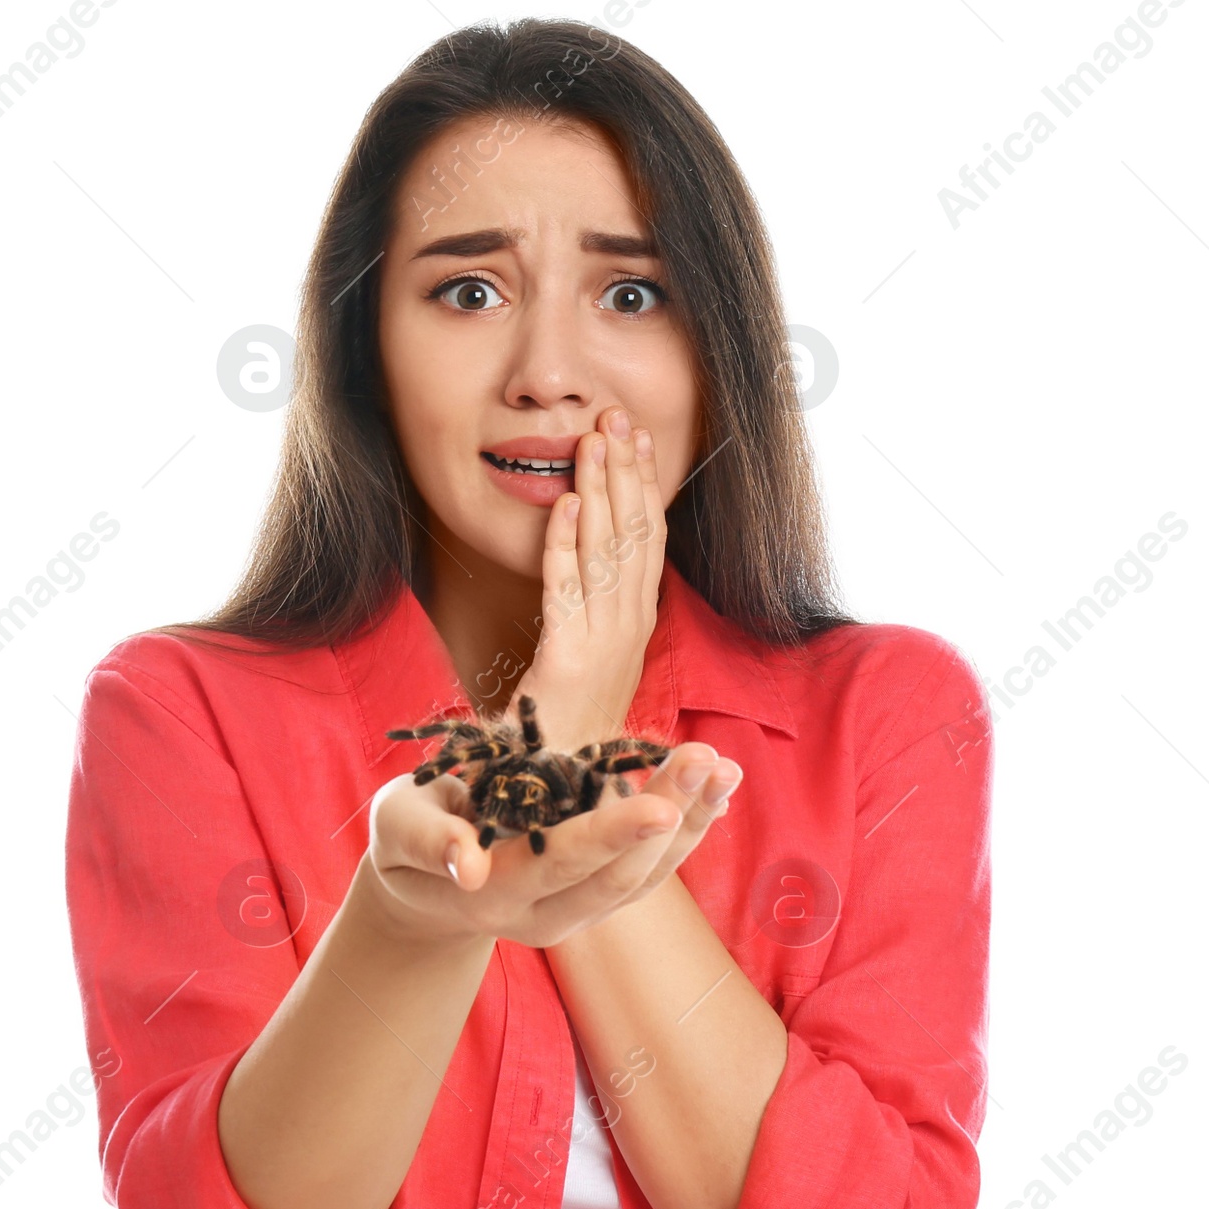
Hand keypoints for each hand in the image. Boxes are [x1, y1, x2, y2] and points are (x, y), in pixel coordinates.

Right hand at [362, 741, 733, 949]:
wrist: (425, 891)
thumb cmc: (406, 842)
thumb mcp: (397, 829)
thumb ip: (428, 842)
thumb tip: (468, 865)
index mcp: (496, 895)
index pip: (562, 864)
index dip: (612, 835)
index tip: (661, 805)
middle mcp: (546, 915)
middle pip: (622, 874)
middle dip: (671, 816)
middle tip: (705, 759)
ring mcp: (579, 911)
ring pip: (649, 878)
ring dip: (694, 823)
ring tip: (727, 768)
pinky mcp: (599, 897)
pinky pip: (653, 871)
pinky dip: (690, 831)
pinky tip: (716, 791)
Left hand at [509, 404, 665, 753]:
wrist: (561, 793)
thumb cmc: (569, 728)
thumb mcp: (592, 661)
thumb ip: (595, 613)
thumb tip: (590, 563)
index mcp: (637, 624)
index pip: (647, 540)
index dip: (644, 486)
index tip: (639, 439)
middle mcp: (628, 628)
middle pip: (633, 534)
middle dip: (624, 471)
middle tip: (616, 415)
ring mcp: (603, 643)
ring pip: (605, 552)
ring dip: (597, 491)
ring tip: (593, 441)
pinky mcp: (567, 659)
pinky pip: (566, 592)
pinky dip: (564, 545)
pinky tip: (561, 505)